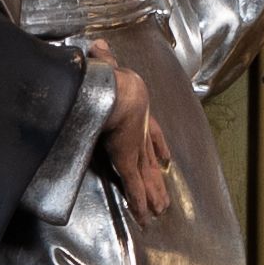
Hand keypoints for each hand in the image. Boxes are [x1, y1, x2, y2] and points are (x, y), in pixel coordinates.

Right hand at [98, 55, 171, 222]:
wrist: (113, 90)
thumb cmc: (108, 78)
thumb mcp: (106, 67)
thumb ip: (104, 60)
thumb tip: (97, 45)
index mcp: (137, 111)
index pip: (152, 131)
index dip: (159, 144)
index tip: (166, 158)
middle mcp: (139, 133)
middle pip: (152, 161)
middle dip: (157, 180)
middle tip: (165, 198)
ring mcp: (135, 149)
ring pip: (147, 178)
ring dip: (153, 196)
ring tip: (160, 213)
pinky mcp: (127, 161)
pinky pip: (134, 187)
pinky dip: (139, 203)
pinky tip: (144, 218)